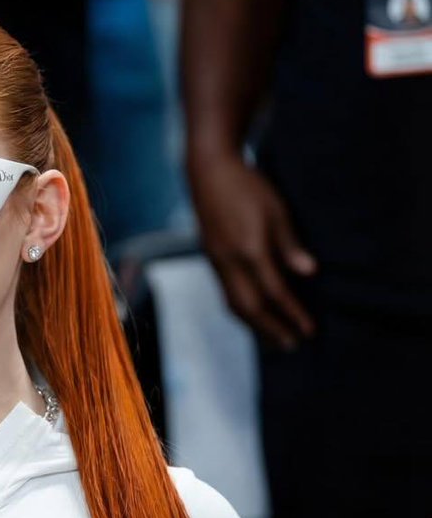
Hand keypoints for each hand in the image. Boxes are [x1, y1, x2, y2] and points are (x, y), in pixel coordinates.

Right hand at [190, 153, 316, 348]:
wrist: (208, 172)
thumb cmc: (247, 186)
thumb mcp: (276, 210)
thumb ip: (290, 245)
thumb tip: (309, 273)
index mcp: (249, 249)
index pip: (274, 291)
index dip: (293, 313)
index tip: (309, 330)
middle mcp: (229, 262)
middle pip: (250, 307)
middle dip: (271, 329)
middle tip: (291, 345)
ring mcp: (217, 262)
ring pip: (234, 304)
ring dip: (254, 325)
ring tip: (273, 337)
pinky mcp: (212, 259)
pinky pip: (226, 294)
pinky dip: (241, 310)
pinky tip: (253, 314)